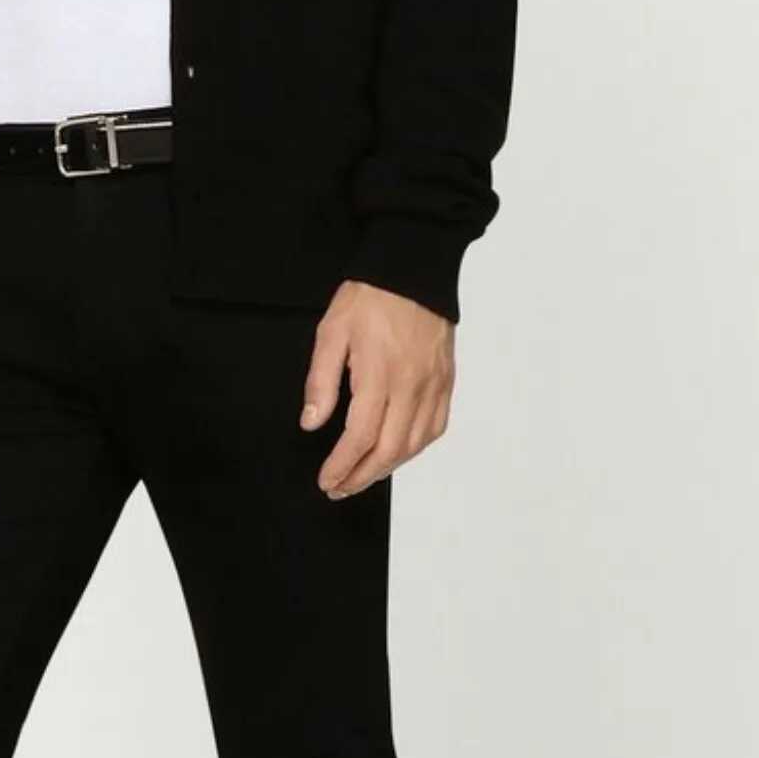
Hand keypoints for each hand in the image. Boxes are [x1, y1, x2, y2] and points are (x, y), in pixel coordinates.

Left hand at [300, 280, 455, 497]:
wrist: (413, 269)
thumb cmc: (369, 298)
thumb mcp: (331, 333)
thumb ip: (320, 382)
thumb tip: (311, 424)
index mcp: (379, 375)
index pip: (360, 436)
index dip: (342, 465)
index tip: (327, 481)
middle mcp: (411, 386)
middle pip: (389, 450)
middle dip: (362, 476)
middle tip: (340, 488)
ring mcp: (433, 385)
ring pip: (415, 444)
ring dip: (388, 468)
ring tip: (363, 476)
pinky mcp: (446, 381)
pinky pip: (436, 426)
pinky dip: (416, 448)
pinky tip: (398, 454)